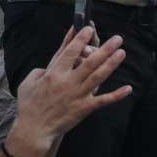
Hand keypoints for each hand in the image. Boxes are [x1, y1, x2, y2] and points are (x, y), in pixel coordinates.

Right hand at [10, 26, 131, 156]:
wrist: (35, 129)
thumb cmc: (29, 106)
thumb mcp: (28, 83)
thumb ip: (39, 71)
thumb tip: (49, 66)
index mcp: (54, 73)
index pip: (70, 52)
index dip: (80, 39)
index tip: (89, 28)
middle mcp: (68, 82)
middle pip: (90, 61)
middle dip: (105, 48)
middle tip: (117, 38)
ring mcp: (78, 94)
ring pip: (98, 76)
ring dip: (111, 64)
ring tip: (122, 53)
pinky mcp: (84, 108)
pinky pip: (103, 100)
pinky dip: (116, 95)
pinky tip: (128, 88)